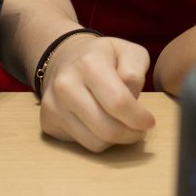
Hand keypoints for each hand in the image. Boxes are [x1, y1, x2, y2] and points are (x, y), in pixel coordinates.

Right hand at [39, 34, 156, 151]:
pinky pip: (80, 144)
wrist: (65, 57)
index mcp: (89, 63)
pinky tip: (99, 123)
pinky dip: (95, 139)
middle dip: (130, 134)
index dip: (139, 118)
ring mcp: (53, 104)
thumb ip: (136, 71)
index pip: (118, 102)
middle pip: (107, 129)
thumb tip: (131, 98)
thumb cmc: (103, 57)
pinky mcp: (47, 121)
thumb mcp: (128, 51)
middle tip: (139, 129)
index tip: (149, 121)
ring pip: (94, 143)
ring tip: (121, 125)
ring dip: (114, 140)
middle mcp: (65, 85)